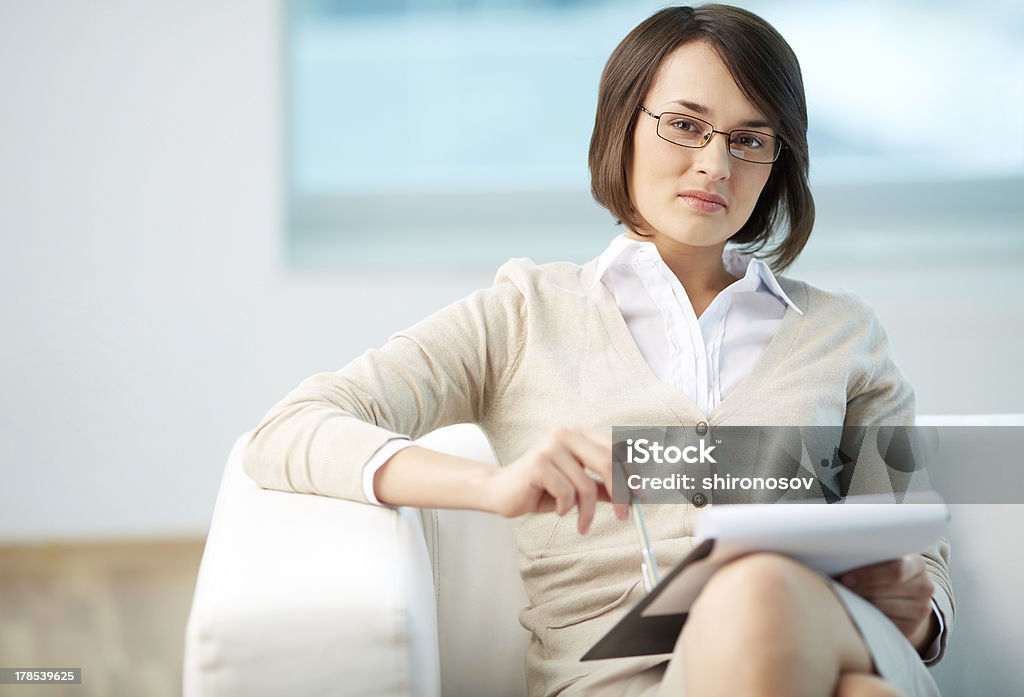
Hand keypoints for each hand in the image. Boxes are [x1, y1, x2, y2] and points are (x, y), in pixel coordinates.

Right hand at [483, 426, 628, 533]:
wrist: (500, 491)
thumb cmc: (539, 488)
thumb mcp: (577, 488)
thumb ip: (602, 487)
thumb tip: (633, 495)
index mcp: (579, 435)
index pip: (616, 450)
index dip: (633, 474)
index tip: (642, 498)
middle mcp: (566, 434)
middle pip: (608, 463)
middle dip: (621, 494)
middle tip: (624, 517)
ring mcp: (551, 447)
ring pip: (587, 486)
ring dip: (588, 512)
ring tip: (582, 523)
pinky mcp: (538, 464)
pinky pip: (567, 493)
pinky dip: (567, 509)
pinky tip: (558, 511)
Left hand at [840, 554, 936, 649]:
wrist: (901, 595)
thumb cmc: (880, 570)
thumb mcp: (879, 558)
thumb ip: (868, 555)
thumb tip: (838, 554)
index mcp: (917, 565)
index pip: (896, 570)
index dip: (868, 575)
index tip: (845, 578)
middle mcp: (925, 587)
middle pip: (886, 591)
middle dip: (859, 590)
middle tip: (839, 590)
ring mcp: (921, 609)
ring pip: (884, 609)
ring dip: (861, 605)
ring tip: (845, 599)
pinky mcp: (912, 628)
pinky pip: (885, 626)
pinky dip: (868, 619)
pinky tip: (857, 612)